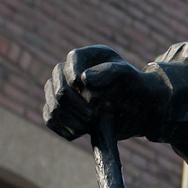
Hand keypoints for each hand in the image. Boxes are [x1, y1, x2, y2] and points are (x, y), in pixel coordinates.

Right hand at [43, 45, 172, 143]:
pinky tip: (81, 131)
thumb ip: (110, 72)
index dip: (78, 79)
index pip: (72, 60)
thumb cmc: (133, 87)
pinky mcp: (60, 110)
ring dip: (71, 120)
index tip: (95, 96)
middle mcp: (69, 71)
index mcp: (86, 56)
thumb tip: (84, 78)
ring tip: (91, 124)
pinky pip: (49, 119)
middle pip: (58, 89)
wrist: (137, 108)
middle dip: (77, 106)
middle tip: (94, 116)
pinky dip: (63, 128)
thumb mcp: (128, 76)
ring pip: (52, 106)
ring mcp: (62, 91)